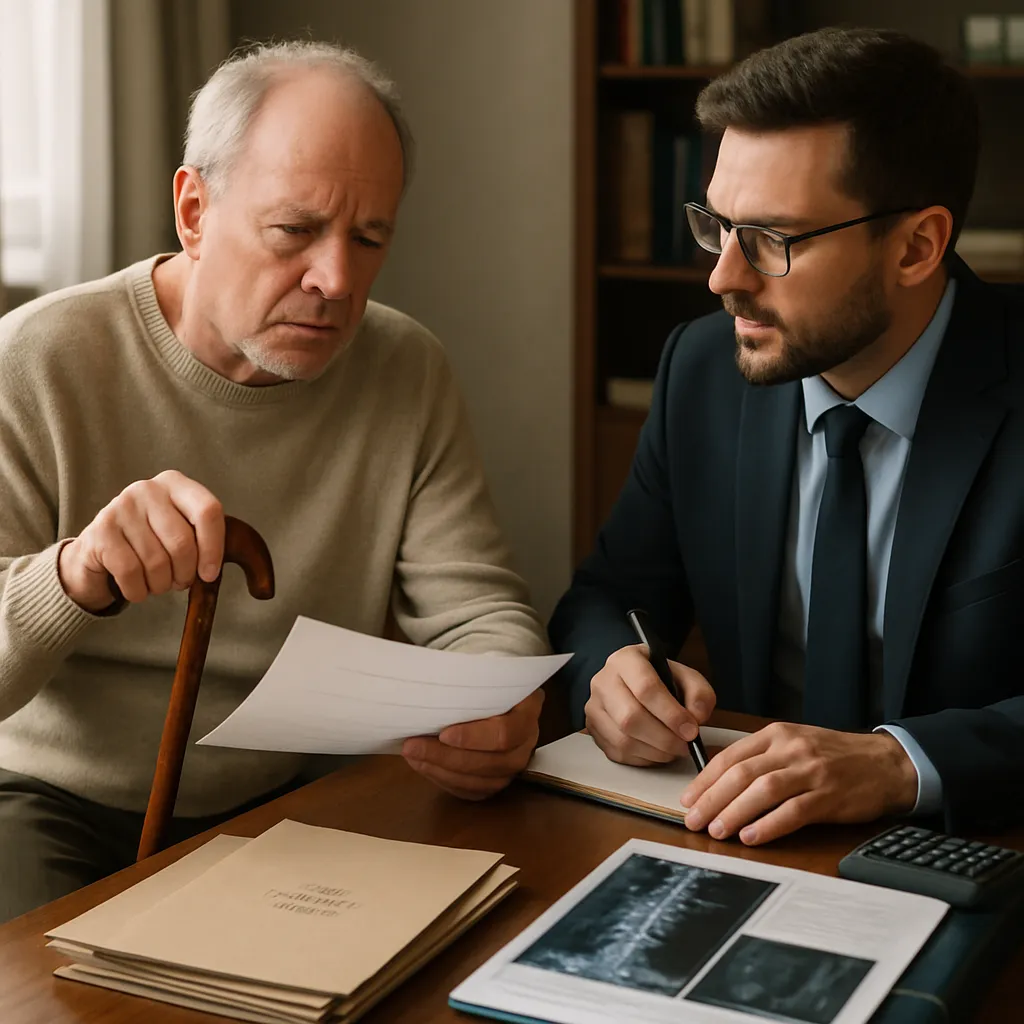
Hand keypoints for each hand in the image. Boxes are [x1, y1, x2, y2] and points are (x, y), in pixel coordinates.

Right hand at [58, 470, 224, 611]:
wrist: (99, 551)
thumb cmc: (149, 542)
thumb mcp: (179, 531)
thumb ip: (200, 540)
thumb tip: (210, 571)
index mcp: (175, 484)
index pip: (208, 511)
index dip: (213, 548)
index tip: (209, 575)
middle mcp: (148, 489)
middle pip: (182, 542)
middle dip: (184, 573)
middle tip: (179, 582)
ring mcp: (121, 507)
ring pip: (156, 561)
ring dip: (160, 584)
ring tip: (157, 583)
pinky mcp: (100, 530)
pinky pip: (130, 572)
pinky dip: (138, 590)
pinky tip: (137, 588)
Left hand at [402, 688, 543, 799]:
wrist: (494, 693)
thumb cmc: (485, 679)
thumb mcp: (483, 671)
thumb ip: (468, 681)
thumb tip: (432, 688)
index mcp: (527, 712)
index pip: (505, 733)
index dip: (473, 738)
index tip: (442, 733)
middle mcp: (526, 744)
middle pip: (489, 763)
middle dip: (445, 756)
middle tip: (411, 745)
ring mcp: (513, 768)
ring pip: (478, 782)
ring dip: (440, 770)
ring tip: (412, 756)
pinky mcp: (495, 782)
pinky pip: (470, 792)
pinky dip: (443, 781)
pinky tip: (423, 765)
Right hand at [585, 644, 715, 765]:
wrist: (634, 681)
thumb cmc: (660, 679)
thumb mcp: (685, 676)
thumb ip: (699, 693)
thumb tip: (696, 717)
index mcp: (626, 660)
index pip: (645, 688)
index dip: (671, 714)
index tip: (691, 730)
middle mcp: (603, 681)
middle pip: (630, 718)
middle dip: (664, 738)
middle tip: (685, 745)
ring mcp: (594, 707)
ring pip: (623, 740)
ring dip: (655, 752)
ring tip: (674, 749)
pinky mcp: (593, 729)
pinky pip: (617, 753)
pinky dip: (643, 758)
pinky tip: (657, 751)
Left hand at [680, 722, 918, 845]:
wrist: (885, 762)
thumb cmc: (833, 757)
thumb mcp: (793, 744)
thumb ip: (760, 757)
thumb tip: (717, 781)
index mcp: (776, 734)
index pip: (730, 756)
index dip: (705, 779)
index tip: (688, 799)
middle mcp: (791, 749)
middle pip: (741, 774)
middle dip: (712, 799)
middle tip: (693, 820)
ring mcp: (811, 772)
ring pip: (762, 791)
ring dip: (734, 812)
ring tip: (716, 831)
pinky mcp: (829, 796)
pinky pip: (793, 812)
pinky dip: (769, 825)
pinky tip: (751, 837)